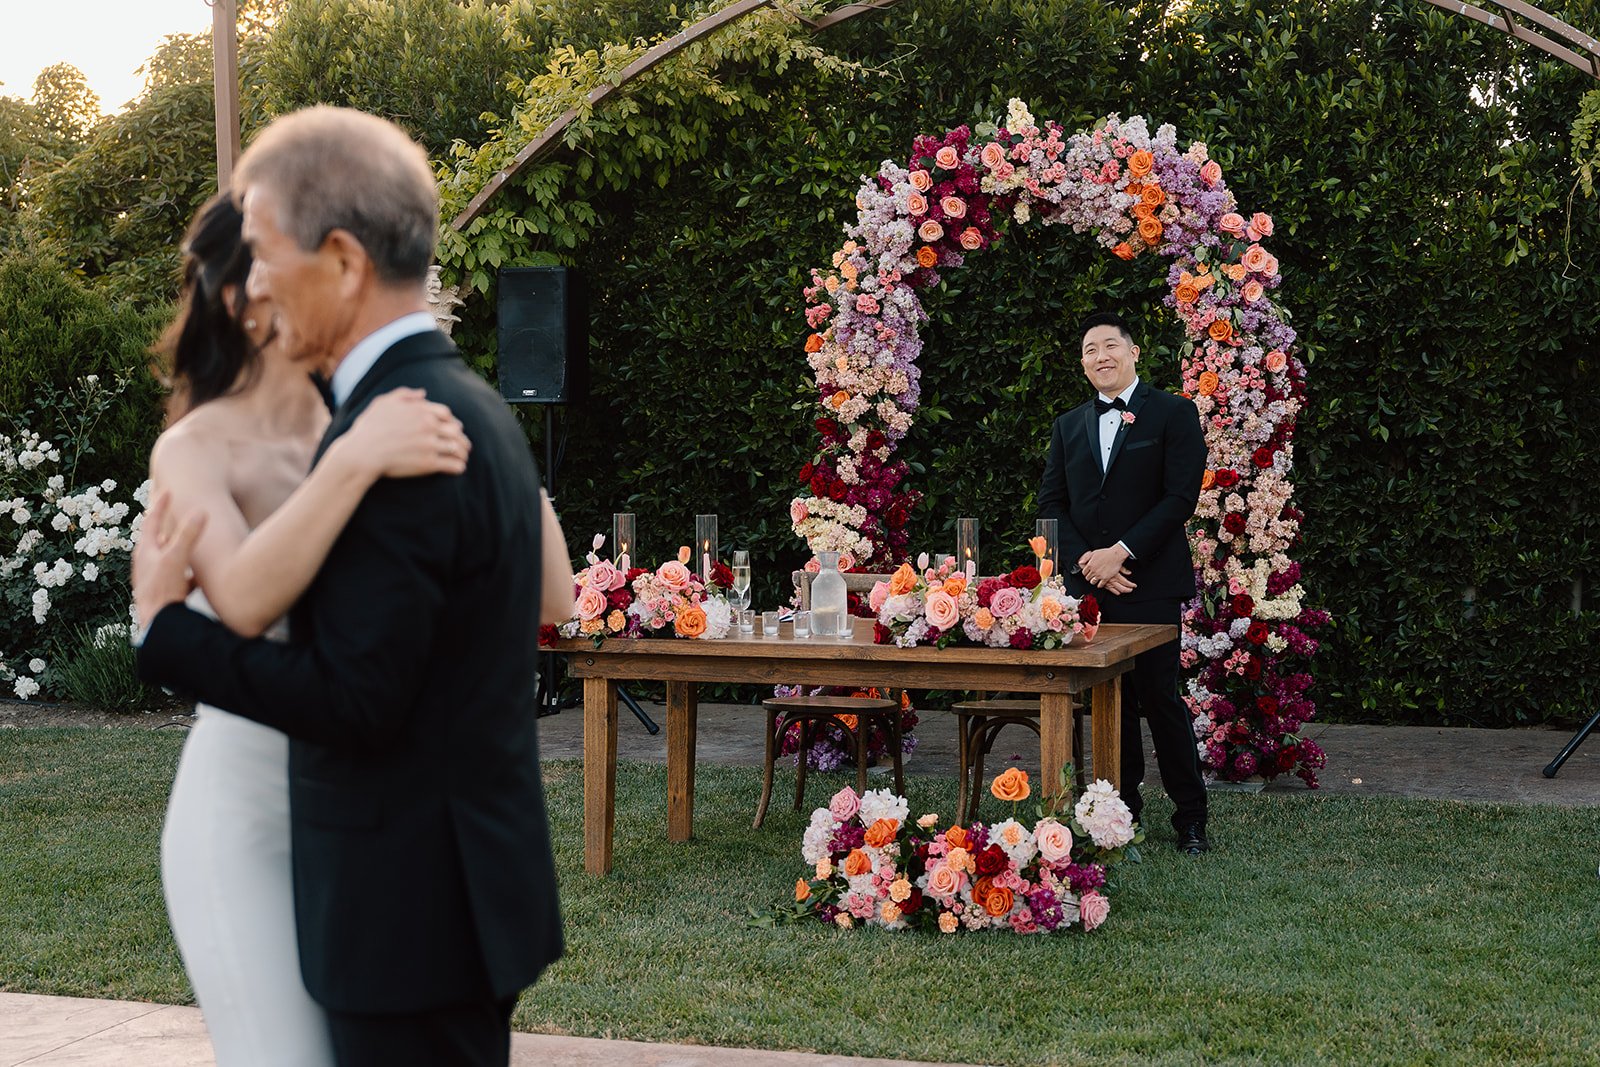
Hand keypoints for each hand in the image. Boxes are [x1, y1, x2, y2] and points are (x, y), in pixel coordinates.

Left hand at [132, 490, 206, 632]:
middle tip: (170, 510)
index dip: (160, 504)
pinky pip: (178, 574)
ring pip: (167, 556)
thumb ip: (188, 535)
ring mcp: (155, 577)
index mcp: (146, 551)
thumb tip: (201, 511)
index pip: (152, 520)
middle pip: (156, 537)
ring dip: (177, 546)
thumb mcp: (177, 558)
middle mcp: (147, 562)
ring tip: (187, 540)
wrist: (159, 623)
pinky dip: (187, 569)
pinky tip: (199, 575)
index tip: (167, 491)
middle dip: (165, 523)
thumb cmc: (163, 590)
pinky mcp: (165, 590)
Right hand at [344, 388, 469, 479]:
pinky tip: (459, 468)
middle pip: (455, 431)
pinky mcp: (429, 463)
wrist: (362, 453)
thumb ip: (403, 394)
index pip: (446, 414)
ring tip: (464, 458)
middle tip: (466, 445)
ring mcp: (430, 444)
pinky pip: (452, 464)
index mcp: (420, 411)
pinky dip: (459, 466)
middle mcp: (429, 426)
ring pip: (457, 448)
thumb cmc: (369, 428)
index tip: (455, 427)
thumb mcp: (382, 403)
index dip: (452, 421)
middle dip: (462, 438)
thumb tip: (422, 393)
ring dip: (463, 453)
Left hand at [1080, 545, 1130, 585]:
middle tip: (1091, 576)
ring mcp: (1099, 575)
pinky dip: (1100, 585)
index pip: (1084, 572)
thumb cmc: (1106, 553)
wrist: (1116, 555)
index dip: (1085, 573)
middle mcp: (1094, 570)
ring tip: (1095, 580)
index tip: (1087, 573)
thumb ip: (1086, 558)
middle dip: (1089, 577)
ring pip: (1092, 582)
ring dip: (1093, 581)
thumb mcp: (1094, 553)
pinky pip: (1100, 584)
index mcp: (1090, 564)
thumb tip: (1080, 563)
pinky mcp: (1106, 578)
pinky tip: (1100, 584)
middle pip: (1087, 577)